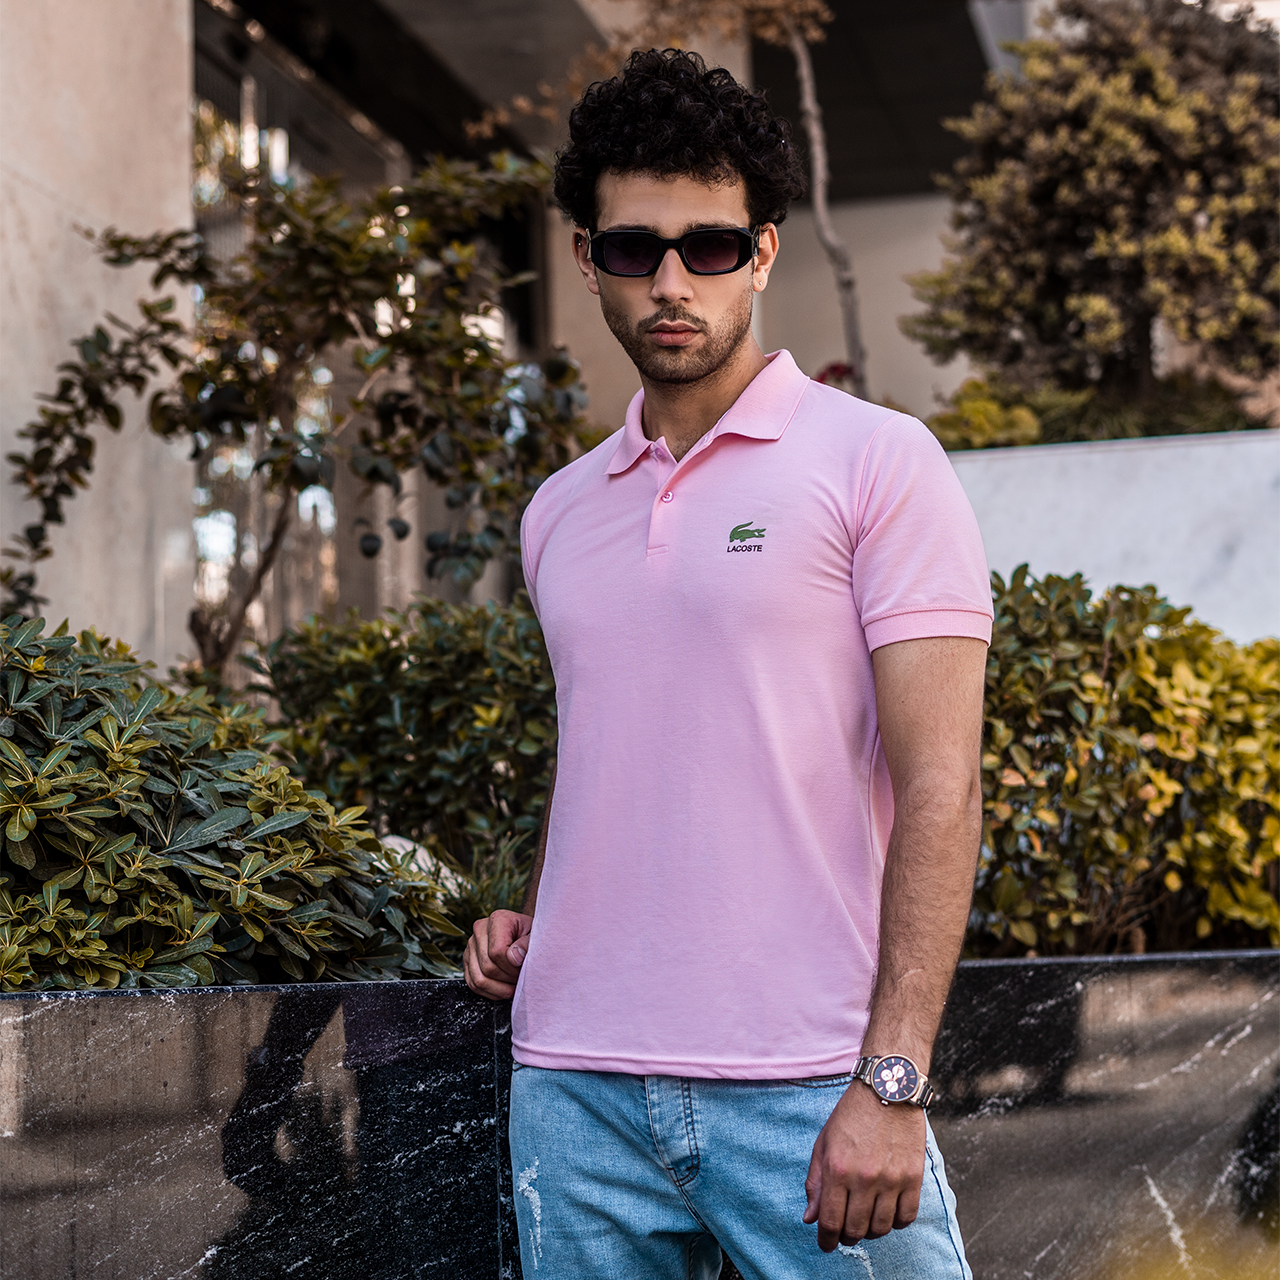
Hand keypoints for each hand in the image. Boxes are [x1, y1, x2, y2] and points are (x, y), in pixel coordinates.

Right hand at [463, 909, 532, 999]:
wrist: (523, 933)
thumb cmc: (530, 934)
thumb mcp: (536, 935)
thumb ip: (527, 944)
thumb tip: (515, 958)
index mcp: (498, 919)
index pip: (497, 951)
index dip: (512, 966)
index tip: (524, 967)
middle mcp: (479, 930)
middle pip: (488, 966)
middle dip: (507, 979)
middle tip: (521, 978)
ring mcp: (471, 946)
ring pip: (478, 979)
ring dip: (499, 989)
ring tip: (513, 985)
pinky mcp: (467, 961)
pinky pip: (473, 984)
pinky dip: (490, 992)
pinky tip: (504, 988)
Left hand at [803, 1082, 926, 1250]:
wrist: (887, 1089)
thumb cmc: (851, 1115)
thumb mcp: (824, 1143)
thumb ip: (815, 1182)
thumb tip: (810, 1218)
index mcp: (837, 1168)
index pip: (831, 1222)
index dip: (826, 1240)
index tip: (826, 1244)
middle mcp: (864, 1177)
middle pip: (856, 1230)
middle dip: (847, 1236)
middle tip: (845, 1230)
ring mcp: (891, 1179)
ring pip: (881, 1228)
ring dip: (871, 1231)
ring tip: (866, 1219)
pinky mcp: (914, 1178)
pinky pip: (906, 1218)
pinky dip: (896, 1222)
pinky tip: (887, 1211)